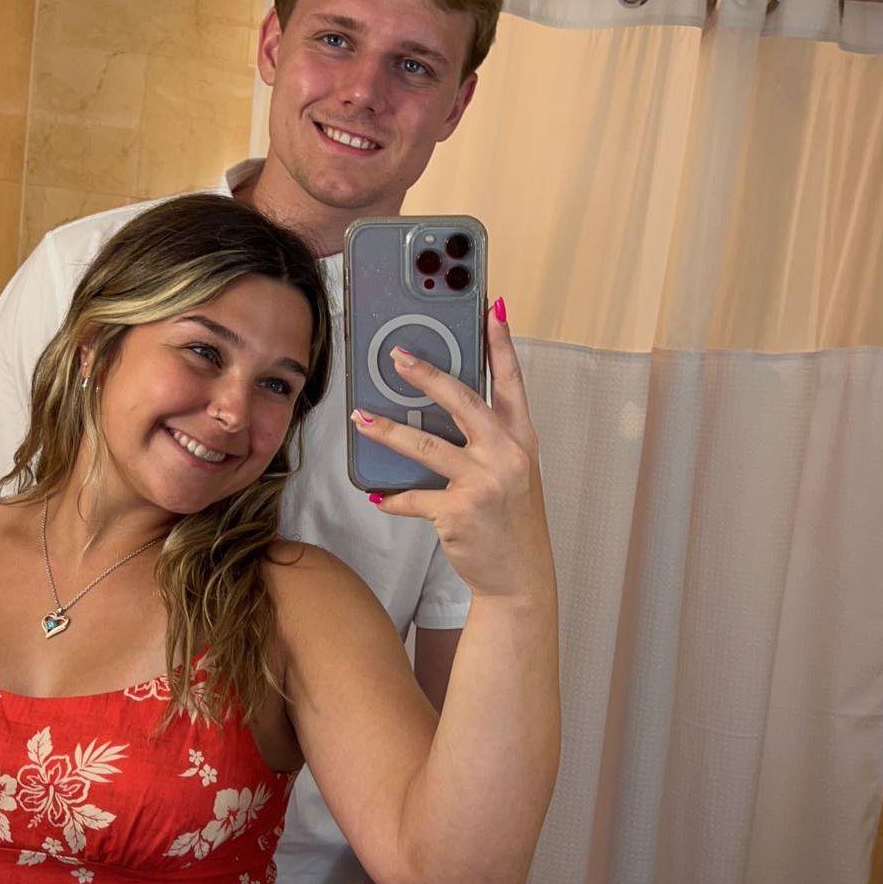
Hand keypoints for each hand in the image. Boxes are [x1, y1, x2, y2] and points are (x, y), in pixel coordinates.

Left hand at [354, 300, 552, 601]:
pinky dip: (394, 498)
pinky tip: (378, 497)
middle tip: (397, 356)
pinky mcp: (458, 512)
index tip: (492, 308)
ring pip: (426, 446)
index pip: (511, 381)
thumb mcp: (514, 471)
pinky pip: (414, 497)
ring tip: (361, 419)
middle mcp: (506, 454)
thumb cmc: (512, 519)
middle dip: (426, 375)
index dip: (501, 344)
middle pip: (461, 401)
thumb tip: (446, 407)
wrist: (520, 575)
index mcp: (521, 438)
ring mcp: (483, 482)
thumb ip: (490, 438)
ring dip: (388, 431)